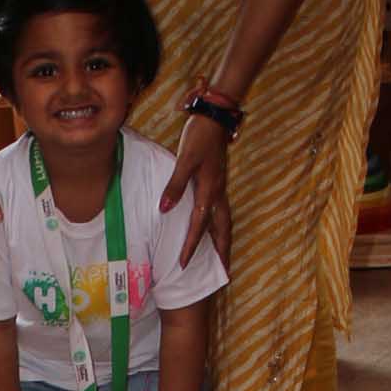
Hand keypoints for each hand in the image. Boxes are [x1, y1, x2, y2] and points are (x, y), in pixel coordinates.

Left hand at [161, 104, 232, 263]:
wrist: (215, 117)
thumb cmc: (199, 137)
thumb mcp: (184, 160)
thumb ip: (175, 186)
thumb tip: (165, 209)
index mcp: (209, 191)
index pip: (198, 226)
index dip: (190, 246)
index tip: (183, 264)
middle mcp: (218, 194)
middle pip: (222, 230)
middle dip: (221, 252)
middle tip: (223, 272)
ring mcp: (221, 189)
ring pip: (225, 222)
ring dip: (223, 240)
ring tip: (223, 257)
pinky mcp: (218, 182)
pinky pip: (222, 212)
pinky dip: (220, 225)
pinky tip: (214, 229)